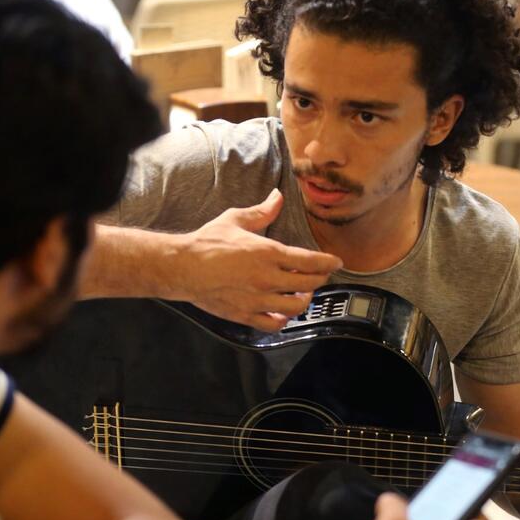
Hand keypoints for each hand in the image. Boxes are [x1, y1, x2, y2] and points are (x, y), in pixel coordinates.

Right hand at [178, 189, 341, 330]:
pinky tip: (282, 312)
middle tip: (319, 275)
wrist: (182, 267)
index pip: (311, 261)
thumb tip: (277, 197)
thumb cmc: (207, 242)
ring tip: (302, 293)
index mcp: (268, 253)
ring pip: (296, 306)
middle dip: (319, 279)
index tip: (336, 262)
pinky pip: (274, 323)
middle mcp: (267, 278)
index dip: (328, 263)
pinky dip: (283, 319)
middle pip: (308, 284)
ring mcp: (258, 299)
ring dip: (304, 300)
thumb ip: (262, 211)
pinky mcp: (245, 314)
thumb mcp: (236, 220)